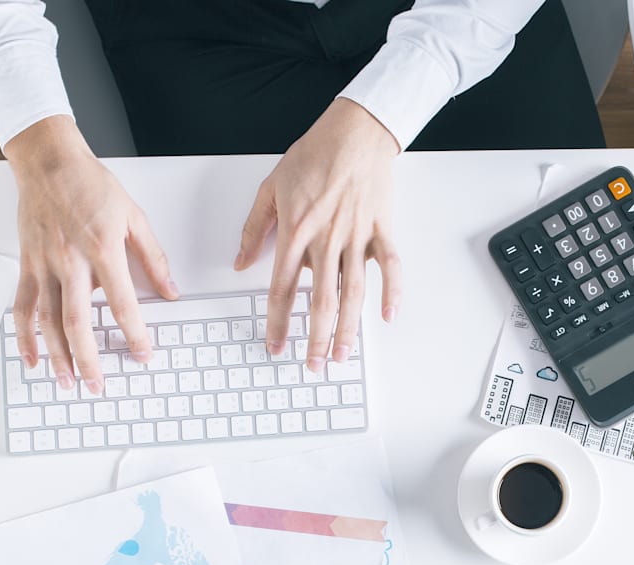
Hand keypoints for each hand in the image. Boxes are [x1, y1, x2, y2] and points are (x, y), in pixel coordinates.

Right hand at [6, 116, 177, 393]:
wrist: (48, 161)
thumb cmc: (90, 185)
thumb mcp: (134, 216)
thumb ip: (153, 257)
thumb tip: (170, 290)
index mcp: (102, 249)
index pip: (121, 303)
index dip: (133, 334)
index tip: (141, 355)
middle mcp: (70, 261)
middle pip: (77, 321)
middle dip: (88, 359)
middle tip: (98, 385)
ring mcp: (44, 264)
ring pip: (47, 320)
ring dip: (57, 355)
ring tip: (67, 381)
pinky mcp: (27, 264)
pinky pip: (22, 306)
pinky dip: (24, 335)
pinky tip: (32, 358)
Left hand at [235, 98, 401, 371]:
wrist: (354, 131)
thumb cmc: (314, 156)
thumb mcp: (271, 189)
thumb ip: (254, 229)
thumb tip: (241, 262)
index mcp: (296, 232)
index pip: (283, 289)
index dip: (278, 323)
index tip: (276, 345)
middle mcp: (326, 239)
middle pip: (321, 300)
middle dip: (317, 339)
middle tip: (314, 365)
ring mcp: (356, 236)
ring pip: (353, 292)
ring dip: (350, 328)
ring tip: (345, 354)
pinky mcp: (380, 229)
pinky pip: (389, 265)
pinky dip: (392, 291)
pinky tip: (388, 315)